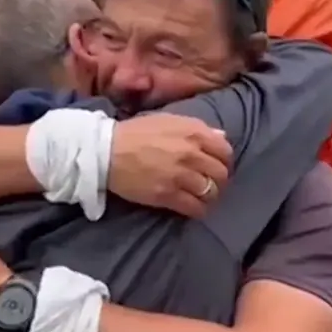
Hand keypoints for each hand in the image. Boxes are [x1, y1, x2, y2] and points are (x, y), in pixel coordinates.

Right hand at [108, 114, 231, 217]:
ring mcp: (180, 175)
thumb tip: (221, 136)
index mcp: (193, 132)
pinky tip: (194, 209)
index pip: (225, 150)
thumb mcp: (168, 120)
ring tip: (202, 197)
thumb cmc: (136, 133)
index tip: (217, 166)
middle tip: (210, 184)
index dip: (224, 161)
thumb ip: (196, 128)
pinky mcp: (167, 195)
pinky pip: (195, 208)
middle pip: (221, 174)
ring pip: (210, 192)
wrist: (107, 150)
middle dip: (219, 181)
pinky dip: (198, 210)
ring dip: (209, 197)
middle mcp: (191, 153)